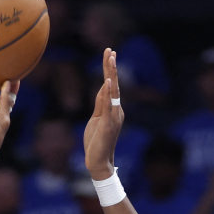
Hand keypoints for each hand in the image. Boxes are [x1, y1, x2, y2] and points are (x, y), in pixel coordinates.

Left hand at [84, 48, 123, 179]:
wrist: (98, 162)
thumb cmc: (96, 142)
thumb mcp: (96, 119)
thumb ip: (100, 104)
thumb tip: (103, 87)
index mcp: (113, 109)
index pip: (110, 86)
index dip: (109, 70)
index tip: (109, 53)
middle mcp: (117, 111)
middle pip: (114, 85)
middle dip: (111, 66)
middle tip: (110, 50)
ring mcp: (114, 117)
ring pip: (113, 91)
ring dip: (111, 74)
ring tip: (110, 58)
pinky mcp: (108, 124)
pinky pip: (108, 105)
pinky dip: (109, 93)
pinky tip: (108, 81)